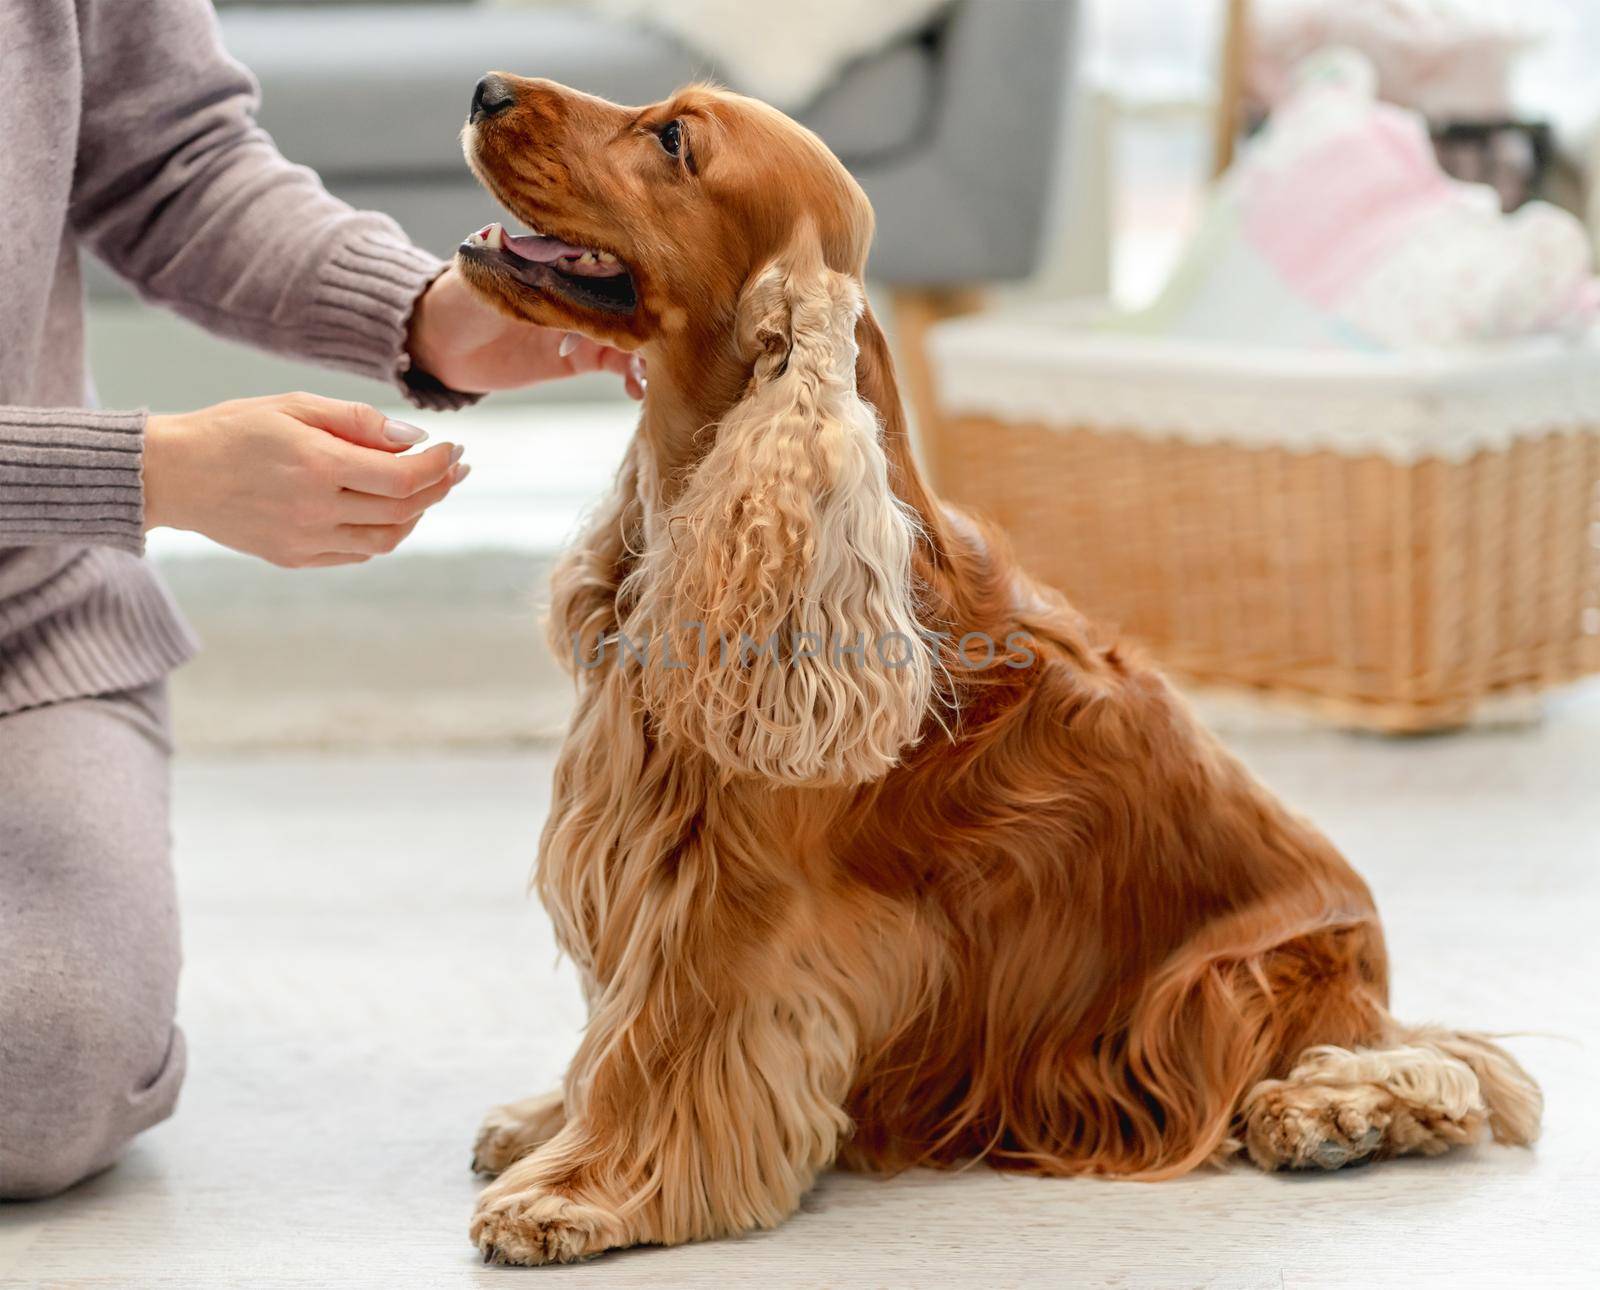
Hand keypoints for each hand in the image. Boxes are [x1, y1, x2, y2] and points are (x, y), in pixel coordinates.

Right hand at [144, 393, 467, 567]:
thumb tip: (414, 436)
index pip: (404, 476)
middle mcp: (316, 511)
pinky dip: (384, 533)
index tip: (455, 448)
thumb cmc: (233, 429)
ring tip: (425, 488)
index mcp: (318, 467)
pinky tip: (388, 509)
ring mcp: (305, 541)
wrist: (172, 474)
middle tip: (456, 468)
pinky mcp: (294, 558)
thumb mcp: (293, 406)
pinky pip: (358, 552)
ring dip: (416, 514)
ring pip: (387, 538)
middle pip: (403, 509)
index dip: (439, 464)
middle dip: (439, 487)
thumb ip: (357, 420)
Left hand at [406, 264, 644, 397]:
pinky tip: (637, 390)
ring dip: (645, 351)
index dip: (638, 273)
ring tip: (652, 369)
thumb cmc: (458, 297)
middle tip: (665, 336)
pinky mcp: (578, 357)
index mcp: (563, 256)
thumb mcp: (496, 280)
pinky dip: (630, 376)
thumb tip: (580, 266)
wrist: (435, 343)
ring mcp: (583, 322)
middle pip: (630, 298)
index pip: (613, 259)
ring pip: (629, 333)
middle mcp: (581, 286)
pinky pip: (616, 364)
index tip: (659, 290)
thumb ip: (538, 275)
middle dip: (651, 315)